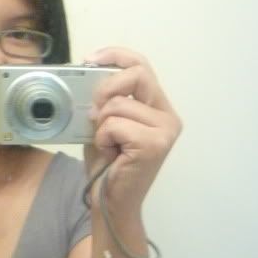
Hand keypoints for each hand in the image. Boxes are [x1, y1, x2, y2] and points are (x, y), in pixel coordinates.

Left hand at [82, 47, 180, 211]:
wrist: (111, 202)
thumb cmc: (109, 166)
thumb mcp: (104, 124)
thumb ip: (106, 100)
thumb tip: (89, 74)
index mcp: (159, 108)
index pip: (142, 66)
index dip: (116, 55)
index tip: (90, 59)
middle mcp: (168, 117)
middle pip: (137, 74)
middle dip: (107, 87)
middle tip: (95, 110)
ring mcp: (165, 130)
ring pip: (119, 104)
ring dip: (102, 126)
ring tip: (109, 146)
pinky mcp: (155, 144)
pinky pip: (115, 124)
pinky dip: (103, 138)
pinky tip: (112, 155)